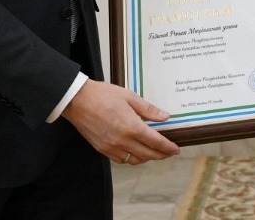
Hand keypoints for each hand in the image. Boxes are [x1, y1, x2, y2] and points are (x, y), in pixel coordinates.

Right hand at [61, 80, 179, 163]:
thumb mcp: (129, 97)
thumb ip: (148, 109)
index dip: (168, 147)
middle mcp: (122, 140)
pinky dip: (131, 158)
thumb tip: (165, 117)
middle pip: (147, 154)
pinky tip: (135, 151)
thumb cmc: (103, 95)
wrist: (77, 101)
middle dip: (161, 155)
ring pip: (134, 160)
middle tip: (169, 152)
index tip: (176, 149)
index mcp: (131, 126)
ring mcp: (111, 147)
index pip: (155, 142)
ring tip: (154, 152)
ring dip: (146, 158)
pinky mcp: (102, 149)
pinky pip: (121, 160)